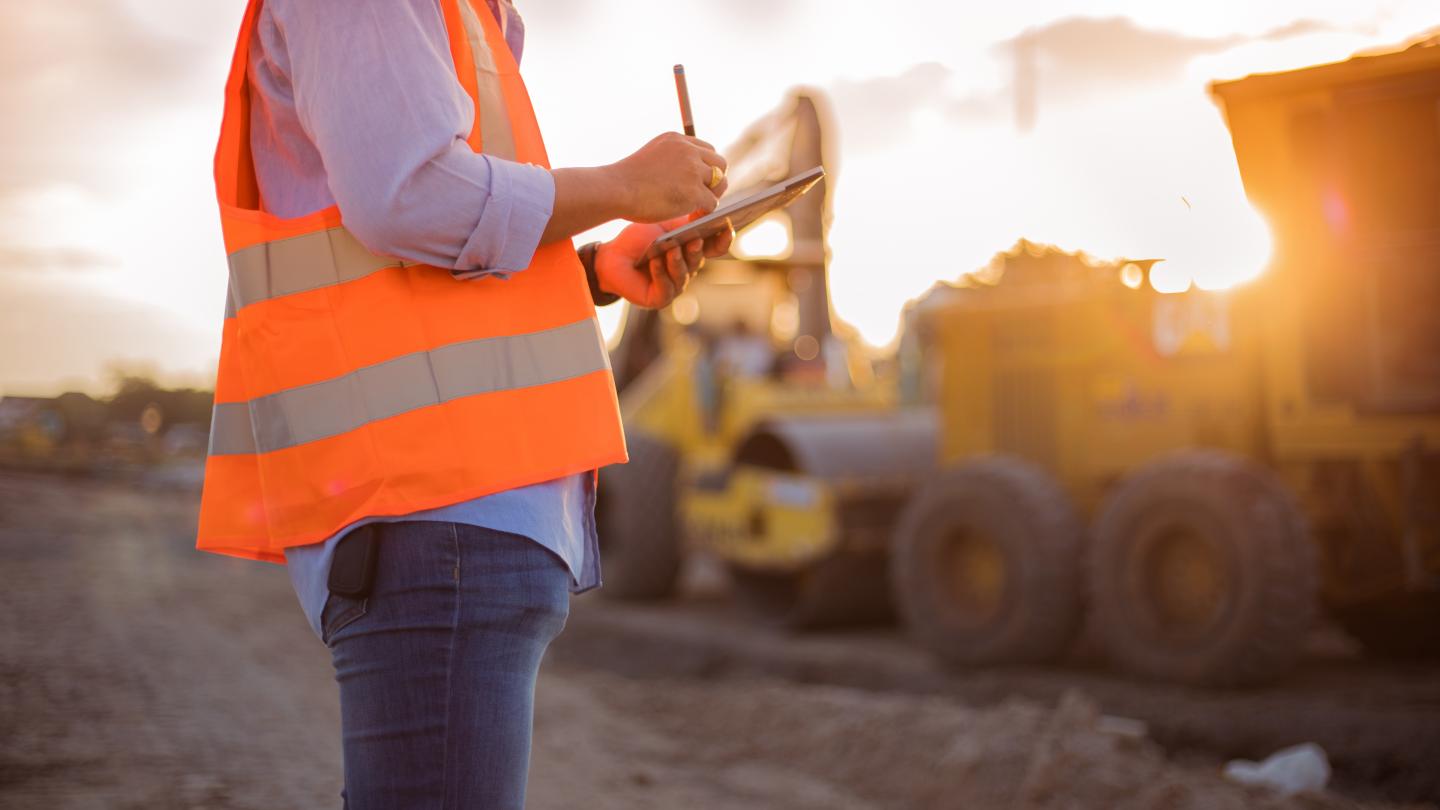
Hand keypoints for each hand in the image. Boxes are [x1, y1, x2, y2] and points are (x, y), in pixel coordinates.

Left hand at [594, 215, 734, 308]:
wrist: (613, 255)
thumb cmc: (641, 239)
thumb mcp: (667, 226)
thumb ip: (689, 221)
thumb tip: (709, 204)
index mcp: (693, 252)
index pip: (715, 247)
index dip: (723, 239)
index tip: (726, 226)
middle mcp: (688, 270)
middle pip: (698, 260)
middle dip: (696, 251)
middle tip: (694, 239)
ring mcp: (675, 286)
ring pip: (683, 275)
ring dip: (677, 262)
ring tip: (672, 249)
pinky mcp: (660, 298)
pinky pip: (665, 288)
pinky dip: (660, 273)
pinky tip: (655, 261)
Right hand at [609, 132, 727, 222]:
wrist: (616, 189)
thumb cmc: (626, 180)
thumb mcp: (651, 157)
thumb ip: (670, 160)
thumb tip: (684, 177)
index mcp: (676, 140)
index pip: (706, 149)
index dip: (705, 167)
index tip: (697, 180)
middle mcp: (687, 150)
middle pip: (719, 163)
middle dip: (715, 180)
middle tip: (703, 194)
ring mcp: (692, 170)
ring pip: (720, 182)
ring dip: (712, 195)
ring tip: (698, 205)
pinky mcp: (693, 191)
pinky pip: (712, 203)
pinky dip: (705, 211)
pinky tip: (693, 215)